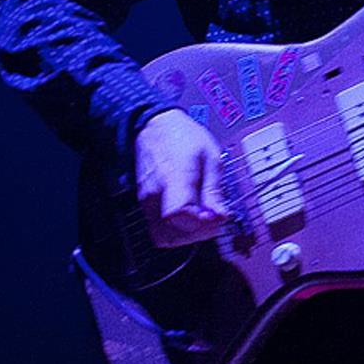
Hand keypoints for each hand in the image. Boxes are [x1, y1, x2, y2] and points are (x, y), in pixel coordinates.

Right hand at [135, 109, 229, 246]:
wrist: (155, 127)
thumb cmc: (184, 138)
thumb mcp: (211, 157)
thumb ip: (214, 190)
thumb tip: (220, 216)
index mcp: (174, 177)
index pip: (179, 214)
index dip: (200, 223)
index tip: (217, 217)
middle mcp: (155, 193)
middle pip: (172, 233)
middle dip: (199, 234)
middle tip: (216, 219)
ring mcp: (146, 201)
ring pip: (163, 237)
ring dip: (187, 236)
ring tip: (204, 219)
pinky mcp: (144, 205)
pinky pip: (158, 230)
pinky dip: (176, 231)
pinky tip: (191, 218)